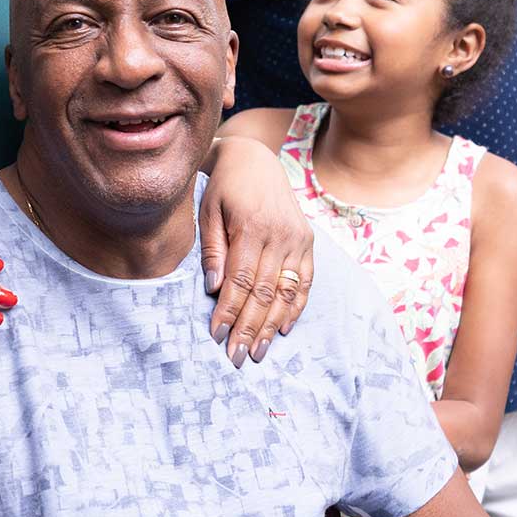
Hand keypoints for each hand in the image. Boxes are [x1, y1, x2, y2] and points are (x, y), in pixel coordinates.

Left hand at [199, 137, 313, 366]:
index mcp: (251, 226)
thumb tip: (214, 288)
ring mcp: (298, 239)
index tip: (217, 336)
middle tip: (237, 356)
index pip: (240, 280)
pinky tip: (282, 328)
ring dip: (272, 325)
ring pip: (286, 291)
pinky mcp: (307, 241)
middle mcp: (280, 234)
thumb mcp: (209, 211)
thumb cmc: (224, 188)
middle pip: (265, 292)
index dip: (229, 311)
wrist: (255, 159)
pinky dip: (295, 307)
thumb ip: (212, 250)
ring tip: (258, 351)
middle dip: (249, 327)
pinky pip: (305, 281)